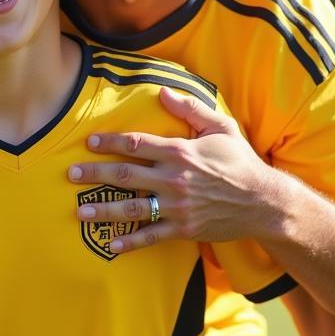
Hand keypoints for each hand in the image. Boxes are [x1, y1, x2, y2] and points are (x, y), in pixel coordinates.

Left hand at [68, 87, 289, 252]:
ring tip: (80, 211)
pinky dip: (130, 242)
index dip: (110, 142)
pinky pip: (151, 236)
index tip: (90, 142)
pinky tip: (110, 244)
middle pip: (125, 175)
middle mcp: (174, 179)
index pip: (136, 144)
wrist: (264, 202)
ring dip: (103, 210)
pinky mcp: (183, 228)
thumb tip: (162, 91)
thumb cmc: (241, 161)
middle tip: (71, 174)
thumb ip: (190, 108)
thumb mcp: (220, 127)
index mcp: (180, 152)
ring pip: (132, 208)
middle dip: (94, 174)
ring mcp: (177, 206)